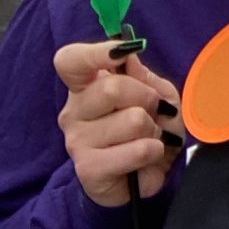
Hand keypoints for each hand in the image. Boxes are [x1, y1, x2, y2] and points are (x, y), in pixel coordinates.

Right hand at [53, 42, 181, 207]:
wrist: (144, 175)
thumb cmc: (148, 129)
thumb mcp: (157, 95)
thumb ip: (144, 77)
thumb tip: (129, 58)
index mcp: (86, 86)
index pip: (71, 61)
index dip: (94, 52)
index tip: (120, 54)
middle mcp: (74, 111)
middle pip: (113, 87)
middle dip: (147, 98)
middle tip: (153, 113)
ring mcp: (77, 141)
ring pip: (132, 120)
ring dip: (153, 129)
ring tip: (148, 139)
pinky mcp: (88, 169)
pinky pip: (137, 150)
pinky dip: (153, 151)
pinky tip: (145, 158)